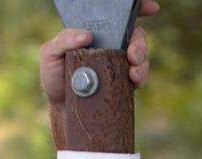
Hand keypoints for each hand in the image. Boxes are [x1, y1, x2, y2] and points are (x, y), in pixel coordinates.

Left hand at [40, 0, 158, 106]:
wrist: (61, 106)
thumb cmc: (54, 75)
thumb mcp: (50, 53)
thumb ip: (63, 40)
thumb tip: (86, 36)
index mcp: (96, 32)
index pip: (118, 16)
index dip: (138, 8)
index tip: (151, 8)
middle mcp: (111, 44)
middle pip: (135, 35)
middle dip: (140, 43)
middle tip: (133, 55)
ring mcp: (119, 62)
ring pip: (140, 55)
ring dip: (142, 62)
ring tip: (134, 73)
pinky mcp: (123, 81)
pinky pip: (139, 75)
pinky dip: (140, 77)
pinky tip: (134, 82)